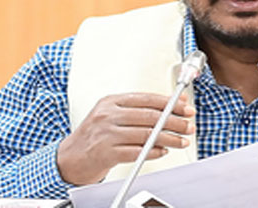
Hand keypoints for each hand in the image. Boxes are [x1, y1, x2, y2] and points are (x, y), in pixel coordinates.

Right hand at [56, 92, 195, 184]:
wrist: (69, 159)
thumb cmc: (94, 136)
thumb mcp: (111, 116)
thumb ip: (138, 110)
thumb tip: (171, 106)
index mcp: (111, 102)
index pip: (147, 98)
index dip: (169, 102)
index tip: (185, 107)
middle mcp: (108, 115)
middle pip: (150, 116)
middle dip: (174, 120)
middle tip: (188, 124)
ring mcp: (106, 134)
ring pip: (146, 134)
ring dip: (169, 138)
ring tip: (182, 140)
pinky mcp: (106, 153)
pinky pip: (137, 151)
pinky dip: (154, 151)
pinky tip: (163, 151)